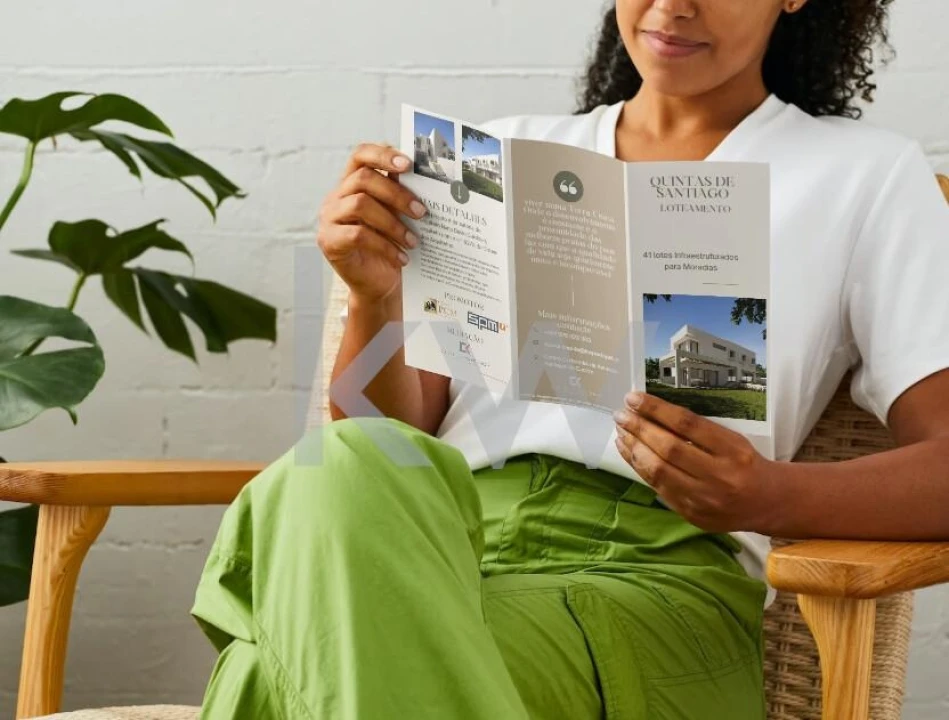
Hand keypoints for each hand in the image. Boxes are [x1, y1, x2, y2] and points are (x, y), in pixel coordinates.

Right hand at [317, 143, 427, 302]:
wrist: (379, 285)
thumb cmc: (390, 245)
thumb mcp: (398, 216)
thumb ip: (400, 193)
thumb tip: (422, 174)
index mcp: (352, 183)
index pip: (360, 154)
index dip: (383, 154)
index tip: (408, 164)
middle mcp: (336, 196)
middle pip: (363, 178)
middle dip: (397, 194)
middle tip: (422, 212)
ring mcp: (329, 218)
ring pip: (360, 204)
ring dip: (392, 223)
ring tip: (413, 241)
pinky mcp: (329, 241)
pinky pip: (358, 235)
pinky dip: (384, 245)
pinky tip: (401, 257)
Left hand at [612, 392, 776, 533]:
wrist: (767, 503)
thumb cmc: (745, 463)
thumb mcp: (731, 440)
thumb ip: (697, 431)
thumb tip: (652, 412)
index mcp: (732, 450)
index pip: (687, 424)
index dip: (656, 409)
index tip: (634, 398)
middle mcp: (719, 476)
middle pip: (669, 449)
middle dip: (639, 428)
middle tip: (620, 414)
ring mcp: (703, 499)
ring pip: (658, 471)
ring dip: (634, 448)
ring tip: (621, 432)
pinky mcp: (691, 514)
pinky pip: (658, 488)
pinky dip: (640, 468)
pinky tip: (629, 452)